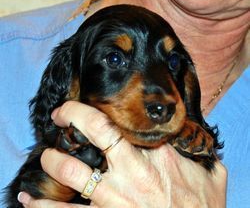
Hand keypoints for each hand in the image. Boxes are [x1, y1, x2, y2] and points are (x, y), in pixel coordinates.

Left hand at [18, 101, 226, 207]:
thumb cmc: (203, 207)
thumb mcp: (210, 174)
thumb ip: (201, 154)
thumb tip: (199, 140)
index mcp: (156, 154)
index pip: (118, 123)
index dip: (91, 111)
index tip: (77, 108)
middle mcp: (131, 171)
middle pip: (94, 135)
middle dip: (71, 121)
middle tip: (58, 118)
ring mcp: (114, 198)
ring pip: (72, 173)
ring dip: (54, 161)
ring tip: (46, 155)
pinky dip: (43, 207)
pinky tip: (27, 201)